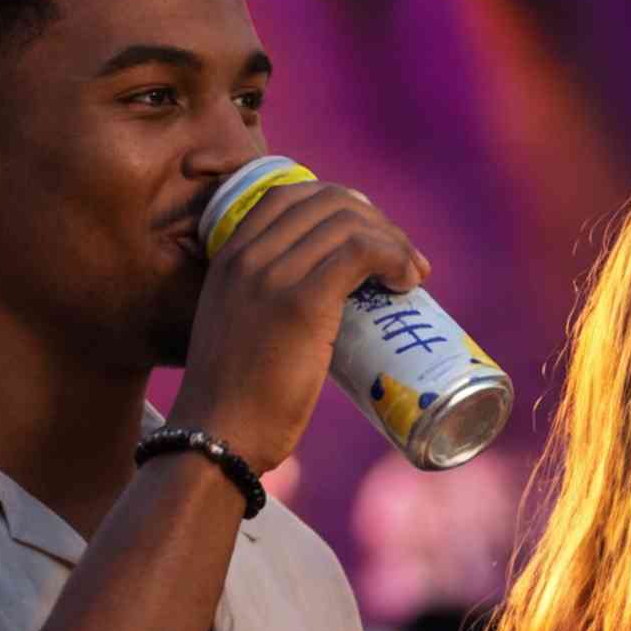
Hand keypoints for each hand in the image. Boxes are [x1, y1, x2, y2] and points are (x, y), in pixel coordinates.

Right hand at [181, 174, 434, 472]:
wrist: (217, 436)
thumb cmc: (238, 398)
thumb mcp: (243, 328)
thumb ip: (268, 303)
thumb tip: (330, 301)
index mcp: (230, 255)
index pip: (293, 195)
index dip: (343, 206)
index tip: (372, 239)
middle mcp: (247, 254)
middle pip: (328, 202)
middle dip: (377, 223)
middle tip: (404, 260)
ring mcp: (272, 275)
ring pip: (349, 223)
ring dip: (395, 241)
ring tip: (414, 275)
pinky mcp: (301, 302)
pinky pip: (361, 252)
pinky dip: (395, 256)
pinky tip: (409, 281)